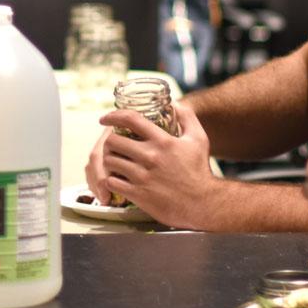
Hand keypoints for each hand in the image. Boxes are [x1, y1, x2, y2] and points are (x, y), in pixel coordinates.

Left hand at [88, 103, 216, 229]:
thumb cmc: (199, 170)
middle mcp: (150, 157)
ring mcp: (142, 176)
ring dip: (109, 160)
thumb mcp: (198, 139)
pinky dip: (111, 180)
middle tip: (112, 146)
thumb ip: (187, 117)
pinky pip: (112, 182)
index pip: (131, 119)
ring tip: (114, 162)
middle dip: (110, 141)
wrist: (202, 203)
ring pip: (110, 161)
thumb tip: (174, 103)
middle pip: (113, 141)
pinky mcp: (138, 194)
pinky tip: (117, 180)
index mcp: (162, 141)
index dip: (113, 115)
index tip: (105, 118)